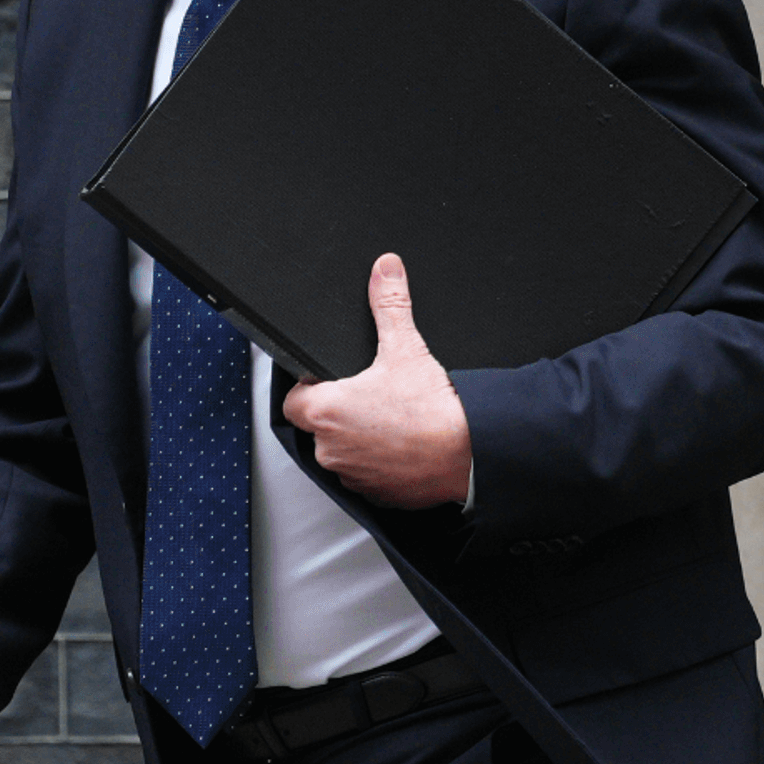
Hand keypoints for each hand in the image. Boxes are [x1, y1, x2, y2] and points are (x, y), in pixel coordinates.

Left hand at [282, 254, 472, 508]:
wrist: (469, 456)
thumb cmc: (433, 411)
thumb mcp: (407, 346)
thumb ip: (390, 304)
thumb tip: (384, 270)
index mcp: (325, 411)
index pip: (294, 399)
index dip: (312, 386)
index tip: (336, 380)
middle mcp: (329, 449)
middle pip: (319, 425)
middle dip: (341, 410)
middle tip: (374, 396)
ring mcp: (351, 475)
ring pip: (343, 451)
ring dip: (359, 438)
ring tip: (393, 420)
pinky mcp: (374, 494)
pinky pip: (366, 475)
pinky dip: (380, 461)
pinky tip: (404, 444)